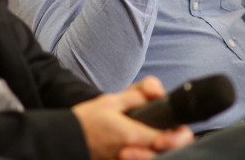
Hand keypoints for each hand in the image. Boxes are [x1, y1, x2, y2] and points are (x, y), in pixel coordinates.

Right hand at [72, 76, 194, 159]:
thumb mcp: (111, 100)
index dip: (177, 135)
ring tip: (151, 141)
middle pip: (165, 154)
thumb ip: (137, 95)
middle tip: (163, 135)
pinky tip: (138, 148)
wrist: (67, 139)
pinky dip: (144, 155)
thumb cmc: (87, 120)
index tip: (174, 127)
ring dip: (154, 151)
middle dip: (169, 144)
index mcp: (132, 135)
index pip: (169, 140)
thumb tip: (158, 91)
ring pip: (153, 159)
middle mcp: (131, 154)